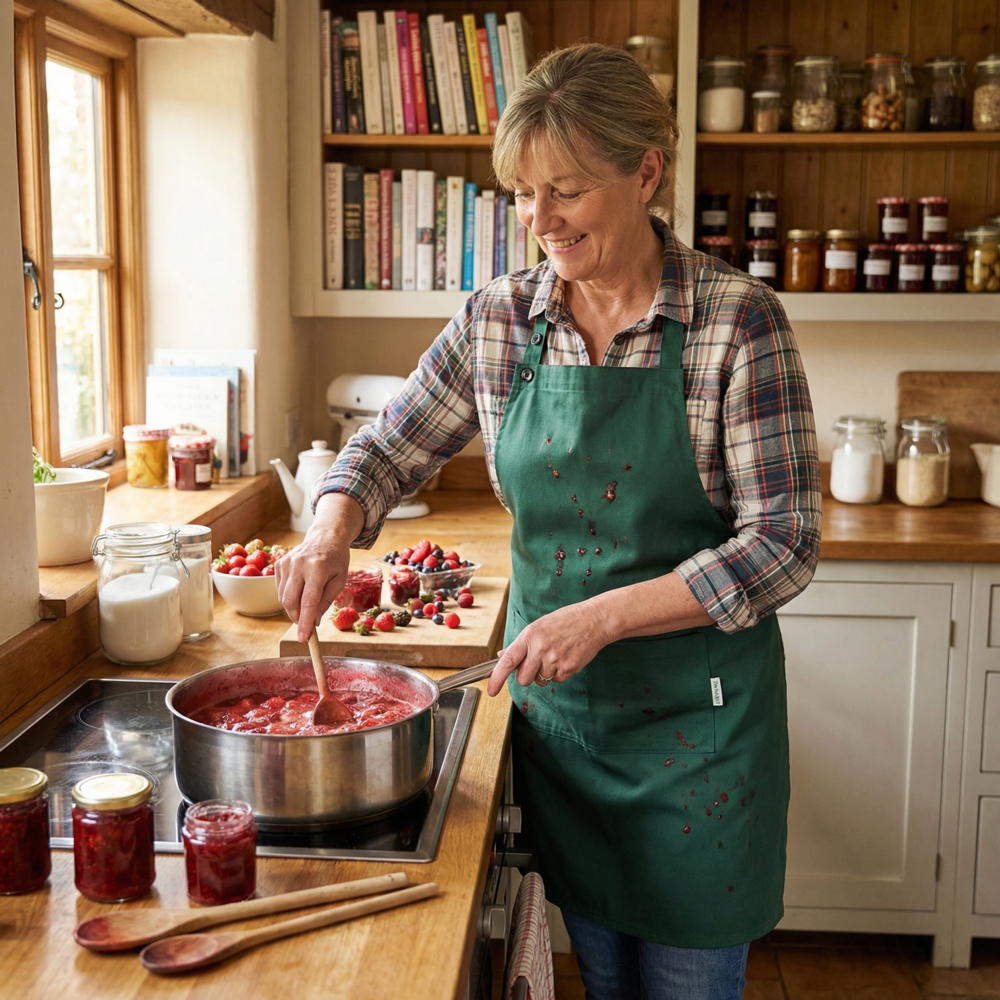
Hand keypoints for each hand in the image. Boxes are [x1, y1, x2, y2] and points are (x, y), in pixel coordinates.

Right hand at [276, 492, 364, 641]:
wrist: (325, 537)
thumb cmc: (336, 560)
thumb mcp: (340, 581)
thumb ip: (325, 602)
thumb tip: (312, 622)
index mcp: (317, 568)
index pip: (308, 601)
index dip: (304, 622)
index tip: (303, 638)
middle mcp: (298, 564)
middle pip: (290, 601)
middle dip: (297, 618)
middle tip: (306, 624)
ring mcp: (286, 563)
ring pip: (282, 597)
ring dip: (293, 608)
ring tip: (306, 606)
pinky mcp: (279, 563)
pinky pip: (279, 589)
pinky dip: (288, 597)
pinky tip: (300, 591)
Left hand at [486, 602, 612, 696]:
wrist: (593, 620)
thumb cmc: (565, 621)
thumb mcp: (539, 626)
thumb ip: (521, 643)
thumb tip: (502, 656)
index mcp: (530, 636)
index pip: (508, 661)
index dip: (497, 678)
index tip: (491, 690)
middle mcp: (540, 648)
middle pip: (523, 679)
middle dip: (526, 676)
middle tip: (536, 664)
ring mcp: (555, 660)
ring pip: (540, 681)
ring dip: (545, 674)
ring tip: (556, 655)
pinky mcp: (568, 668)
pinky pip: (556, 681)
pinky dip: (559, 674)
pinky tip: (565, 658)